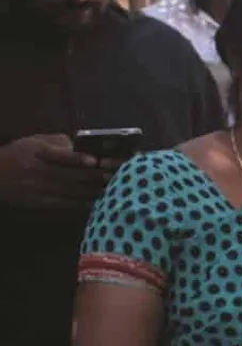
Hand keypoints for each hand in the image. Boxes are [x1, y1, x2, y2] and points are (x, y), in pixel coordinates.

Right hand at [0, 134, 116, 211]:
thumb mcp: (35, 141)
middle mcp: (40, 171)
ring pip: (73, 191)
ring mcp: (41, 189)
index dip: (78, 159)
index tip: (95, 160)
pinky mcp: (43, 202)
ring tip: (116, 188)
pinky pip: (68, 204)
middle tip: (118, 175)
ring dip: (95, 191)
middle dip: (97, 176)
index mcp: (38, 152)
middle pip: (72, 175)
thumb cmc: (20, 154)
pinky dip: (85, 203)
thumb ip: (59, 143)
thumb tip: (83, 148)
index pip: (60, 156)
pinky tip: (100, 201)